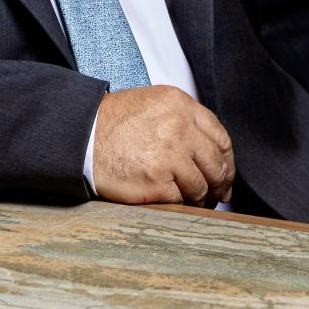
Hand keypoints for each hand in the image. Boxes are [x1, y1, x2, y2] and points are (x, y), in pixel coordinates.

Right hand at [91, 85, 233, 204]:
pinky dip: (179, 204)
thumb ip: (183, 120)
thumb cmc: (114, 123)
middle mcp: (178, 127)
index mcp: (179, 104)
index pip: (220, 137)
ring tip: (192, 200)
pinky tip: (172, 201)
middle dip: (219, 183)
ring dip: (200, 197)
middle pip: (216, 164)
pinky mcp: (157, 182)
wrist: (81, 137)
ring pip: (202, 185)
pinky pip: (181, 200)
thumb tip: (213, 154)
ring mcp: (168, 155)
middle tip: (216, 194)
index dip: (227, 161)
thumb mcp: (153, 105)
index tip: (224, 173)